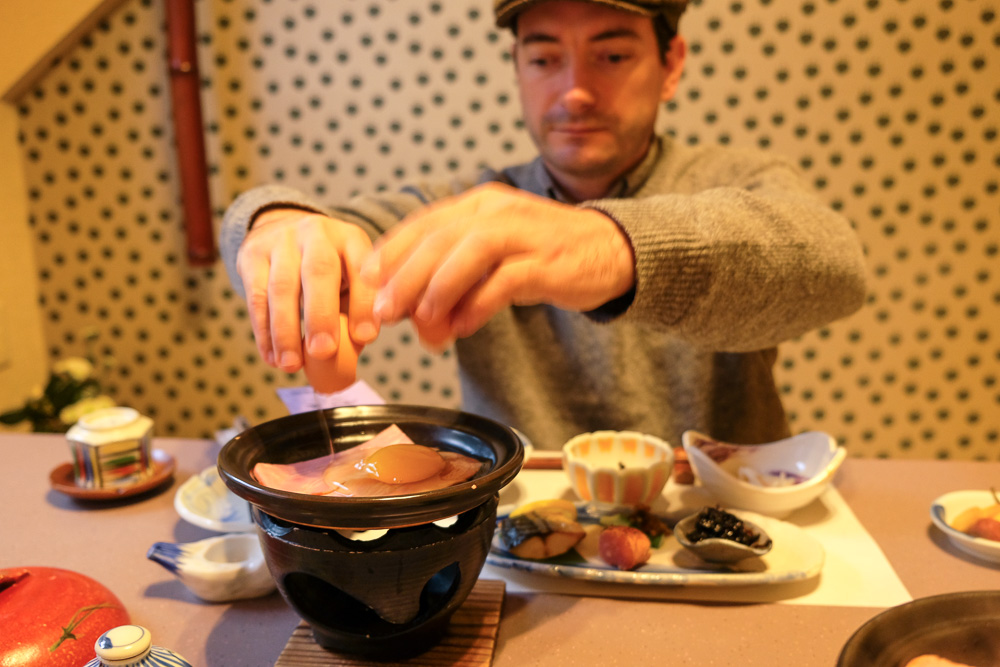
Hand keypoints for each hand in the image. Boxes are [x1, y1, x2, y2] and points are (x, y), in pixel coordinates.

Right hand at [235, 208, 379, 371]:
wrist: (282, 230)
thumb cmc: (329, 268)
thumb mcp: (350, 278)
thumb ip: (356, 311)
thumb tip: (356, 348)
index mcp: (351, 238)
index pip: (362, 267)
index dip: (364, 303)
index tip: (364, 338)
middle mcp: (317, 233)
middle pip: (319, 271)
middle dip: (321, 316)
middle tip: (323, 352)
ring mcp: (282, 240)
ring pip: (281, 287)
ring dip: (286, 331)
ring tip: (292, 365)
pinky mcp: (252, 255)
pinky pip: (256, 297)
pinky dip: (263, 332)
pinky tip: (272, 357)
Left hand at [360, 183, 634, 345]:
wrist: (612, 250)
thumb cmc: (545, 256)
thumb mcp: (494, 256)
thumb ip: (455, 277)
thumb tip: (413, 313)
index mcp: (478, 205)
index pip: (422, 224)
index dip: (390, 253)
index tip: (366, 282)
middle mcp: (496, 211)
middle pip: (437, 240)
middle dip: (403, 278)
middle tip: (383, 312)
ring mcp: (523, 234)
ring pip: (466, 254)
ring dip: (437, 291)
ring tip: (421, 323)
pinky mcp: (546, 262)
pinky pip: (503, 282)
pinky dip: (477, 306)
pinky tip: (462, 327)